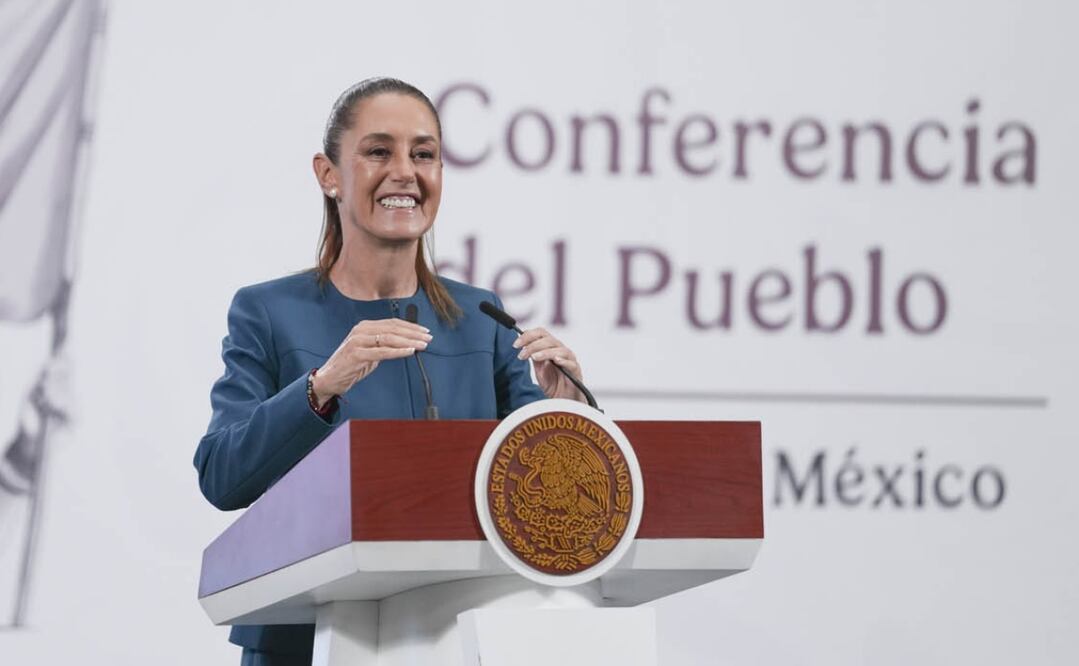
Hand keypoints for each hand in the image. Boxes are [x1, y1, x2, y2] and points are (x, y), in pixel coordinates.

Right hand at [311, 318, 431, 405]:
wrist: (329, 379)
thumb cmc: (351, 365)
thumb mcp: (371, 351)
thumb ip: (385, 345)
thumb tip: (408, 343)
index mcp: (365, 326)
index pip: (393, 323)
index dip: (410, 326)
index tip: (425, 331)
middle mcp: (361, 330)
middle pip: (393, 329)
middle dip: (413, 333)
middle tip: (428, 338)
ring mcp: (358, 341)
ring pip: (389, 338)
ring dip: (409, 341)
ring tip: (423, 345)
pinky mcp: (356, 353)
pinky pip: (382, 351)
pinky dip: (398, 351)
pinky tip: (410, 351)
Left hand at [513, 327, 585, 401]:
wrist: (563, 400)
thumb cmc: (553, 384)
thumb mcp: (538, 368)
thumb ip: (533, 356)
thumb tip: (522, 344)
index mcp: (551, 347)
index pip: (540, 333)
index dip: (528, 336)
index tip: (516, 344)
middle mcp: (561, 350)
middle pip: (548, 339)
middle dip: (532, 345)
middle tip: (522, 354)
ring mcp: (569, 360)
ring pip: (559, 349)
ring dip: (545, 352)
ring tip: (534, 357)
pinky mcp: (576, 371)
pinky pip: (571, 363)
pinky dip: (564, 361)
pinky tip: (556, 361)